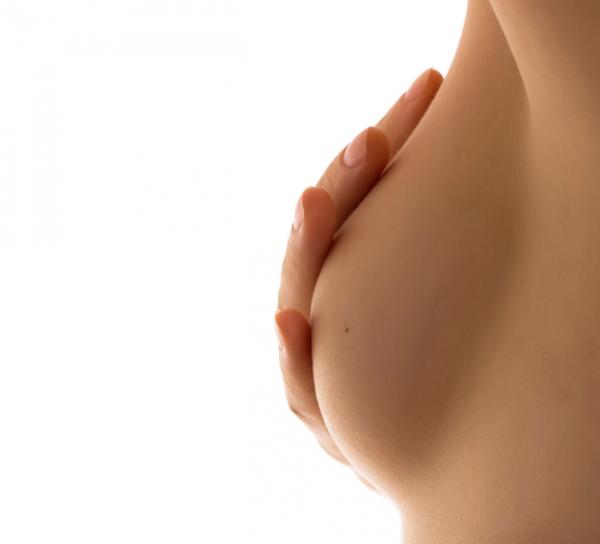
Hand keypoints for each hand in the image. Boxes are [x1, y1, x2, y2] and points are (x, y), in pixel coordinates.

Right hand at [275, 67, 443, 492]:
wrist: (413, 454)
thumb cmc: (419, 370)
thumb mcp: (408, 302)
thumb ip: (398, 245)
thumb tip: (431, 167)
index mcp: (349, 276)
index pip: (356, 204)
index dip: (378, 155)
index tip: (422, 95)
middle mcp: (325, 309)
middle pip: (325, 240)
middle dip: (348, 188)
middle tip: (374, 139)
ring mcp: (316, 360)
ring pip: (303, 299)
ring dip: (308, 251)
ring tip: (316, 202)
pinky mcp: (319, 416)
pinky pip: (300, 385)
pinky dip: (294, 354)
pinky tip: (289, 320)